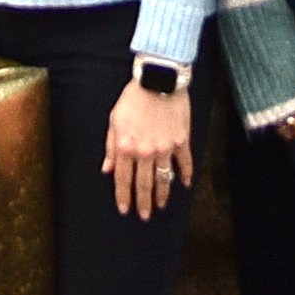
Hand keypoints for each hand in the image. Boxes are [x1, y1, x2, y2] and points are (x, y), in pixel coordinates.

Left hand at [105, 76, 196, 216]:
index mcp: (126, 147)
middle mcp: (145, 152)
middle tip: (144, 216)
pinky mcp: (181, 141)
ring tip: (161, 205)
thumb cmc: (133, 98)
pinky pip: (184, 162)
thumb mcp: (115, 120)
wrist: (158, 79)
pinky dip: (186, 174)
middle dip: (143, 202)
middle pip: (143, 184)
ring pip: (164, 178)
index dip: (123, 196)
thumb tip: (107, 169)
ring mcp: (165, 148)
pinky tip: (185, 183)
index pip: (123, 179)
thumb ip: (111, 147)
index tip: (125, 210)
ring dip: (162, 194)